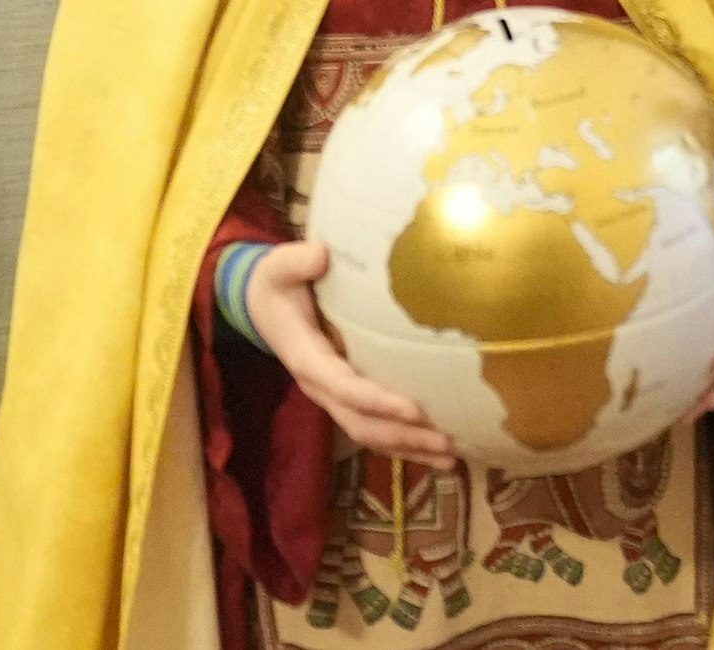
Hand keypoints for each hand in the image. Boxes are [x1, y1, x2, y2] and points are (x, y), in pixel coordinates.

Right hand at [246, 241, 458, 466]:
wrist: (261, 306)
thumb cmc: (276, 285)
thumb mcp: (277, 267)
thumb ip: (297, 261)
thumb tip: (322, 255)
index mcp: (306, 358)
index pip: (344, 388)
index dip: (379, 402)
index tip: (415, 410)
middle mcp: (320, 386)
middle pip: (362, 423)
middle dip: (404, 436)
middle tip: (447, 443)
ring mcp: (332, 397)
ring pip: (370, 434)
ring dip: (410, 448)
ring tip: (452, 457)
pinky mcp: (345, 397)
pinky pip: (374, 427)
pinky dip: (404, 443)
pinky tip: (436, 450)